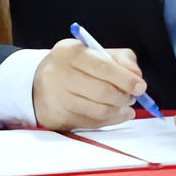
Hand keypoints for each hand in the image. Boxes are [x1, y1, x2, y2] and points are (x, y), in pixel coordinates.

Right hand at [32, 37, 146, 130]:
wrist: (36, 82)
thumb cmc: (72, 66)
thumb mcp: (93, 52)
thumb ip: (119, 59)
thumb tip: (136, 75)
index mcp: (70, 53)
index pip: (103, 67)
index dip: (126, 79)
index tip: (140, 86)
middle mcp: (58, 74)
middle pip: (101, 91)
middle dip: (123, 96)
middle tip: (132, 97)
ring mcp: (55, 98)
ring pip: (97, 110)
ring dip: (118, 110)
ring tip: (125, 106)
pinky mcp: (55, 117)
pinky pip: (89, 122)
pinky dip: (108, 120)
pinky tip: (116, 115)